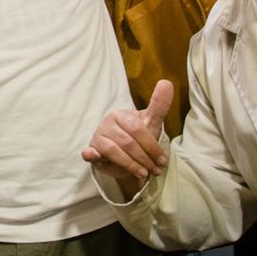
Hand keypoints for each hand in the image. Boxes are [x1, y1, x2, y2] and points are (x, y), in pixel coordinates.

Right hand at [82, 80, 174, 199]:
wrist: (124, 155)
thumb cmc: (138, 138)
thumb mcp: (150, 123)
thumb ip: (159, 105)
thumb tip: (167, 82)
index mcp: (121, 115)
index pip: (138, 130)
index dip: (152, 147)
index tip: (163, 161)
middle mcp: (107, 123)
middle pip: (128, 142)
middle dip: (144, 159)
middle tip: (155, 170)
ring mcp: (98, 137)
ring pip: (114, 151)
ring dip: (131, 165)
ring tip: (143, 173)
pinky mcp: (91, 151)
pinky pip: (89, 152)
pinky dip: (90, 154)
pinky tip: (92, 156)